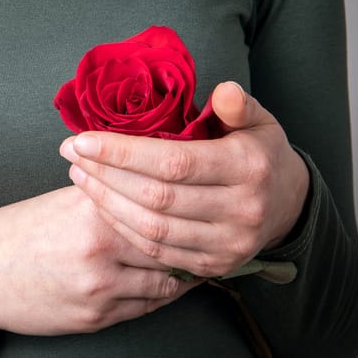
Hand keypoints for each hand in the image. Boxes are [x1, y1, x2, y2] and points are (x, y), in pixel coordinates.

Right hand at [0, 185, 200, 336]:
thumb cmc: (19, 233)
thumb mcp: (62, 201)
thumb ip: (108, 195)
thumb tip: (152, 186)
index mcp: (93, 210)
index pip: (158, 205)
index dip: (186, 206)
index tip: (203, 202)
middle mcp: (100, 247)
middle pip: (169, 245)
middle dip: (192, 242)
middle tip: (211, 233)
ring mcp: (100, 286)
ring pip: (165, 282)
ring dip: (184, 273)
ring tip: (196, 260)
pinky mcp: (96, 316)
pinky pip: (146, 307)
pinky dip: (161, 295)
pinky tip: (168, 284)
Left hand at [60, 81, 309, 278]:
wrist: (286, 205)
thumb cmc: (259, 152)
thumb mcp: (257, 120)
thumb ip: (236, 105)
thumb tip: (222, 90)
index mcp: (248, 168)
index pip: (174, 162)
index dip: (123, 153)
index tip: (83, 139)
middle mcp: (241, 211)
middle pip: (157, 196)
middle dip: (105, 174)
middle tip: (71, 152)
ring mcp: (227, 244)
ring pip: (152, 227)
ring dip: (107, 201)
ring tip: (78, 174)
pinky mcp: (213, 266)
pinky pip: (157, 251)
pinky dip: (123, 227)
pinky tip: (100, 203)